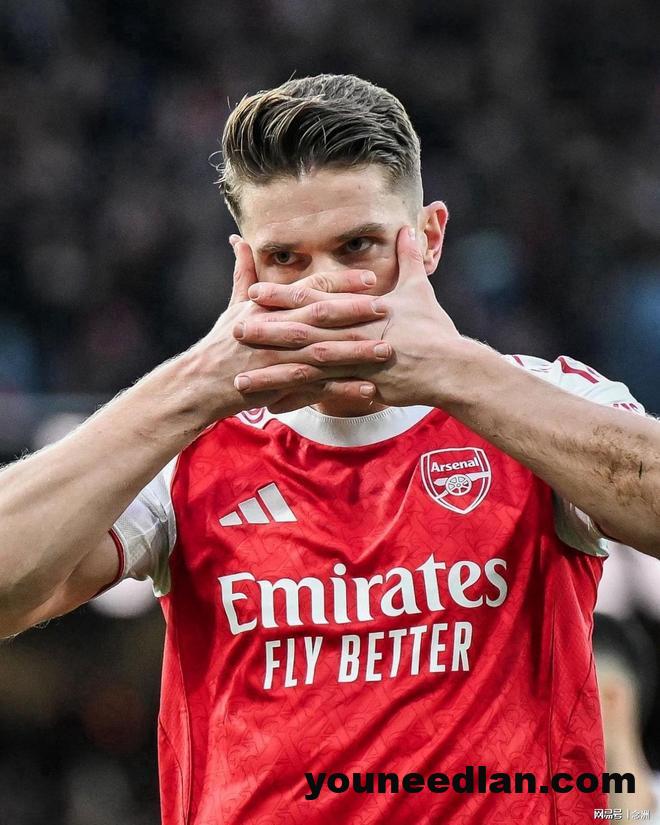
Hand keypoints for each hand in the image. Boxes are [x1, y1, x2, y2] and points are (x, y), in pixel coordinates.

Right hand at [186, 239, 391, 420]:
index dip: (340, 283)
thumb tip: (239, 241)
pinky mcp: (280, 387)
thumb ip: (244, 274)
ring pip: (323, 353)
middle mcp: (275, 330)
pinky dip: (342, 391)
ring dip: (356, 353)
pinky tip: (368, 391)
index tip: (370, 278)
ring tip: (386, 351)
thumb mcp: (233, 307)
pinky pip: (317, 389)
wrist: (201, 382)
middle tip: (387, 309)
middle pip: (320, 317)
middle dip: (355, 312)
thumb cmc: (221, 343)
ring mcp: (278, 360)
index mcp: (268, 308)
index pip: (309, 289)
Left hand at [234, 226, 461, 407]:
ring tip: (240, 377)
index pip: (315, 300)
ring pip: (305, 368)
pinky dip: (297, 402)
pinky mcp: (360, 389)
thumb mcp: (420, 290)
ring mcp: (355, 364)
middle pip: (301, 333)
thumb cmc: (435, 330)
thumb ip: (408, 260)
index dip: (283, 297)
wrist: (452, 367)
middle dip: (266, 332)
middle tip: (232, 330)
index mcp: (360, 310)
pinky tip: (272, 407)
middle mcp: (352, 335)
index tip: (254, 292)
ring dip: (271, 373)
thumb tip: (406, 228)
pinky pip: (321, 398)